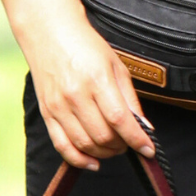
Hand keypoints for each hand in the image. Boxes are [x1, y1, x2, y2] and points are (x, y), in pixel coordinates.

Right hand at [26, 17, 155, 170]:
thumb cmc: (86, 47)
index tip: (149, 149)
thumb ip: (130, 99)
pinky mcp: (46, 113)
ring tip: (116, 148)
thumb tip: (144, 128)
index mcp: (96, 80)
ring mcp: (58, 106)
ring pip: (84, 144)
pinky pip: (62, 145)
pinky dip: (79, 159)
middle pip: (103, 136)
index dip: (137, 139)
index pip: (120, 120)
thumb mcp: (117, 66)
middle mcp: (74, 95)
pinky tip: (93, 162)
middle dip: (123, 146)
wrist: (49, 33)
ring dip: (105, 154)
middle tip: (132, 143)